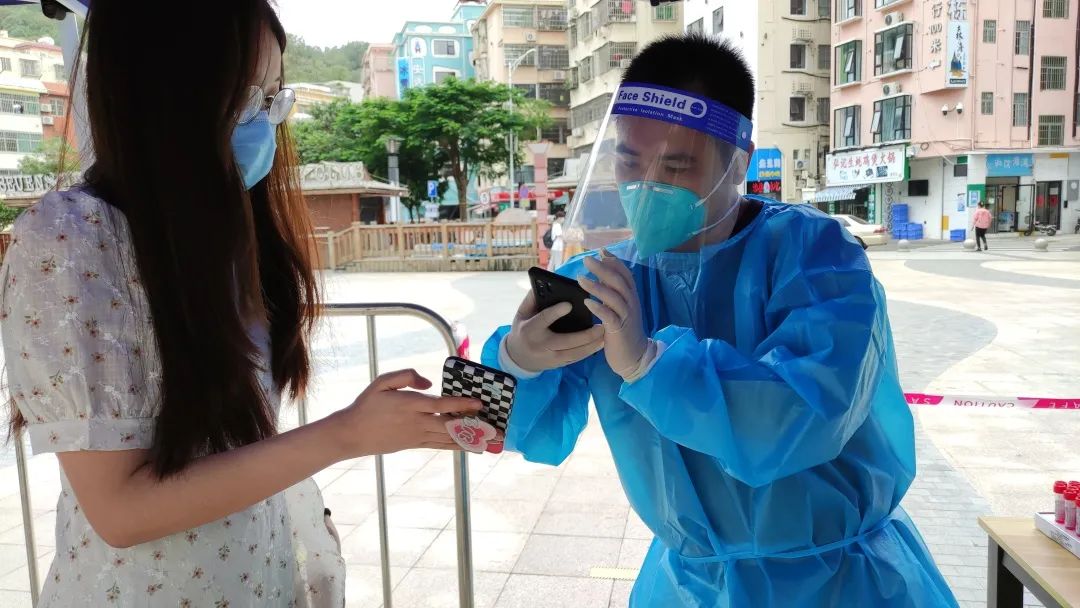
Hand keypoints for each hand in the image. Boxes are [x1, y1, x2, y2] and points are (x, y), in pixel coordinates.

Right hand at [331, 369, 481, 457]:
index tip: (480, 403)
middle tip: (498, 429)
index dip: (462, 404)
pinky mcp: (415, 444)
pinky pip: (440, 445)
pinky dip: (456, 446)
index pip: (442, 405)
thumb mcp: (381, 382)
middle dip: (476, 427)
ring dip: (471, 439)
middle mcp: (417, 422)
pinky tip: (470, 447)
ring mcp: (417, 436)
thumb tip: (428, 382)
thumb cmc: (366, 405)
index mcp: (410, 405)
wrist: (352, 434)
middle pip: (452, 425)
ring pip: (448, 438)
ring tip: (492, 441)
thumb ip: (406, 376)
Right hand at [504, 290, 605, 372]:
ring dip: (592, 344)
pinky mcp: (558, 364)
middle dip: (585, 335)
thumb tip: (546, 283)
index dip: (556, 312)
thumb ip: (532, 299)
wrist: (518, 358)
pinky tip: (600, 343)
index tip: (569, 304)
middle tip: (601, 325)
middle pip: (566, 341)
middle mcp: (541, 346)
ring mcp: (551, 358)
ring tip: (605, 333)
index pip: (544, 319)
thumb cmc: (522, 329)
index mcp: (530, 330)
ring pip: (575, 353)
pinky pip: (576, 358)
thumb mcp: (521, 313)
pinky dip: (589, 351)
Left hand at [579, 251, 647, 379]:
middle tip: (587, 260)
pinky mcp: (619, 330)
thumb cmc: (623, 331)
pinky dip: (599, 308)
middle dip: (603, 269)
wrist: (634, 356)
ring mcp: (626, 316)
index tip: (601, 251)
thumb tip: (600, 276)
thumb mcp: (619, 309)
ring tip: (580, 279)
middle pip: (618, 282)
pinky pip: (609, 316)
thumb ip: (612, 293)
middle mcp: (631, 303)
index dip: (614, 262)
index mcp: (631, 297)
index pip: (625, 274)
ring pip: (614, 297)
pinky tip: (587, 302)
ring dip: (597, 287)